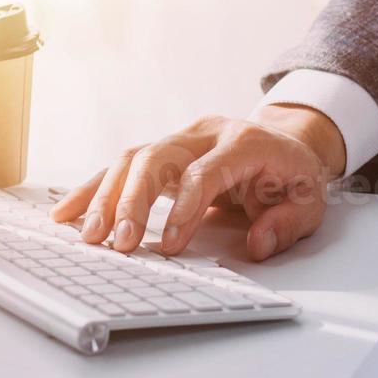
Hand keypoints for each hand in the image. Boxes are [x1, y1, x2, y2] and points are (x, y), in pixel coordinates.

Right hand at [50, 106, 344, 261]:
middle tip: (120, 243)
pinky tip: (67, 212)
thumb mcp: (310, 202)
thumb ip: (287, 222)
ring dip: (106, 198)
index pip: (205, 170)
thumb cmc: (294, 177)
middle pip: (158, 156)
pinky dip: (93, 189)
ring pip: (133, 159)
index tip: (170, 244)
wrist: (288, 146)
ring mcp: (181, 140)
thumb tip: (258, 242)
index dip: (185, 206)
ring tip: (88, 235)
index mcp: (244, 142)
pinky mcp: (163, 153)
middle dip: (133, 200)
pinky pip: (122, 167)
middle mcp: (206, 133)